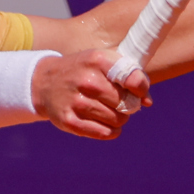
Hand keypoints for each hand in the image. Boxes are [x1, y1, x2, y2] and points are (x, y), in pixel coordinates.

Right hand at [31, 49, 150, 139]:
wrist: (45, 82)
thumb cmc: (83, 71)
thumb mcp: (103, 61)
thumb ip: (129, 75)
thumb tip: (148, 102)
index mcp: (97, 60)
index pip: (133, 78)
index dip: (141, 88)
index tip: (138, 92)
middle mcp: (86, 80)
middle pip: (127, 103)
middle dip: (129, 105)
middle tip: (120, 102)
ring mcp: (76, 102)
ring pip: (117, 120)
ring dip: (119, 118)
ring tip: (109, 110)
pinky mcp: (69, 121)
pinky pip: (104, 133)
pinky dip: (110, 131)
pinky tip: (105, 122)